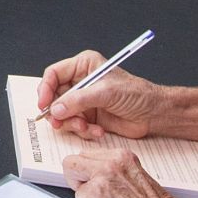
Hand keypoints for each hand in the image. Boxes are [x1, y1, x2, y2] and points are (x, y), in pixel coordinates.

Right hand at [37, 50, 160, 139]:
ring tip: (86, 127)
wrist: (153, 114)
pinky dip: (83, 131)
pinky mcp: (88, 117)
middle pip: (53, 97)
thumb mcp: (106, 93)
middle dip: (58, 112)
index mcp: (83, 66)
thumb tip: (56, 109)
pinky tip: (98, 131)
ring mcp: (83, 101)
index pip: (53, 74)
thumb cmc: (137, 94)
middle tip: (61, 123)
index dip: (45, 89)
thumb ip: (79, 100)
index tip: (44, 105)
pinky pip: (74, 126)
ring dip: (72, 124)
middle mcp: (80, 82)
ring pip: (61, 114)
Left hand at [64, 148, 197, 197]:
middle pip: (70, 167)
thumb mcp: (137, 174)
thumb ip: (113, 169)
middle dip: (76, 180)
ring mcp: (97, 190)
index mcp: (119, 158)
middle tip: (90, 194)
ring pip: (78, 196)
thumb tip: (90, 170)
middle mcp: (106, 170)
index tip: (89, 178)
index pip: (82, 155)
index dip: (85, 170)